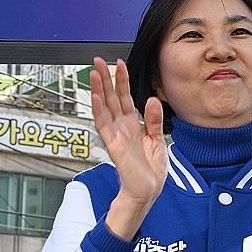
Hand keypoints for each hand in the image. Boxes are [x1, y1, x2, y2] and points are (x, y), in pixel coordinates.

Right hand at [90, 57, 166, 239]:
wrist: (148, 191)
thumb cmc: (150, 169)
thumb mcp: (158, 139)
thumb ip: (155, 119)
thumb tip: (151, 99)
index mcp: (133, 124)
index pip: (124, 97)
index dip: (122, 80)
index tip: (119, 62)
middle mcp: (121, 127)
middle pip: (111, 98)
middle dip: (105, 79)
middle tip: (97, 60)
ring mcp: (116, 135)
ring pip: (104, 108)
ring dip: (98, 90)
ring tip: (93, 72)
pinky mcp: (114, 146)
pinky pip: (104, 126)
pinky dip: (99, 111)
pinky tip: (95, 98)